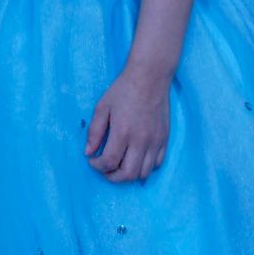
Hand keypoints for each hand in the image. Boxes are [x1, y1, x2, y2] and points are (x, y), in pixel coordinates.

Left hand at [85, 64, 170, 183]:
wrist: (150, 77)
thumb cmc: (123, 90)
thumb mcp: (102, 106)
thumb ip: (94, 131)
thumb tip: (88, 152)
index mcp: (123, 132)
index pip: (109, 162)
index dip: (98, 166)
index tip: (93, 160)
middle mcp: (141, 141)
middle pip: (128, 174)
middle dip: (113, 177)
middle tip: (105, 169)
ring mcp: (155, 142)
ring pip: (144, 173)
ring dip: (130, 175)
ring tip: (120, 166)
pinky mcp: (165, 139)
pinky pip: (158, 164)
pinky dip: (146, 167)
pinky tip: (137, 159)